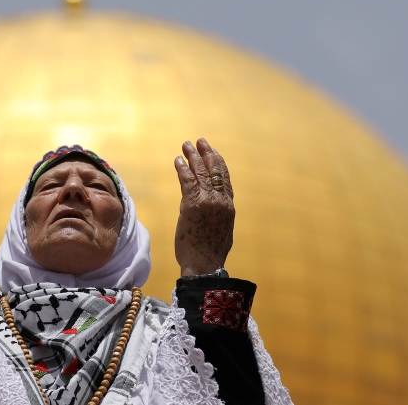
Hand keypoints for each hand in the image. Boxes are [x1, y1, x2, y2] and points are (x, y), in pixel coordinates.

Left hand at [174, 138, 234, 275]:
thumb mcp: (223, 232)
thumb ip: (220, 216)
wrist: (204, 265)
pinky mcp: (191, 204)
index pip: (225, 179)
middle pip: (214, 170)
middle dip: (206, 153)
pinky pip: (187, 180)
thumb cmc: (210, 254)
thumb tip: (216, 212)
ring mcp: (207, 201)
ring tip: (186, 145)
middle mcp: (220, 201)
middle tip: (199, 141)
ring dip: (192, 156)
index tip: (213, 152)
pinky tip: (178, 160)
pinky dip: (182, 168)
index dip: (219, 163)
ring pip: (200, 172)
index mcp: (229, 207)